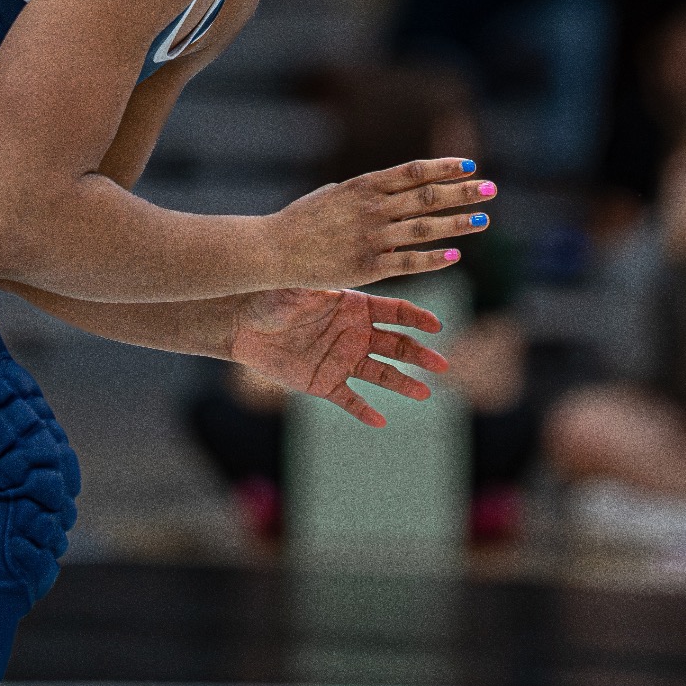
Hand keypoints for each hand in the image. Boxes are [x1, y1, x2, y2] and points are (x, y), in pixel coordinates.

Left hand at [229, 287, 448, 426]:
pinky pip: (349, 399)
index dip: (416, 318)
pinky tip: (381, 421)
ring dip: (403, 384)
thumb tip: (344, 264)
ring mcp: (342, 359)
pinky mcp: (325, 382)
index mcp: (354, 307)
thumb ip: (322, 281)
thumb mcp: (298, 286)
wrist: (243, 324)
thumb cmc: (270, 297)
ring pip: (381, 374)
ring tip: (425, 393)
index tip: (436, 325)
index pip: (394, 312)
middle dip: (420, 355)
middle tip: (442, 365)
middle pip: (396, 345)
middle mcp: (354, 334)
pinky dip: (364, 410)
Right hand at [263, 157, 494, 288]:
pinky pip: (409, 262)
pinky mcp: (368, 267)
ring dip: (458, 223)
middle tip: (491, 189)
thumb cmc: (299, 220)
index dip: (445, 168)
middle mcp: (374, 207)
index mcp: (365, 185)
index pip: (415, 171)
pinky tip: (455, 255)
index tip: (469, 166)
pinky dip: (434, 258)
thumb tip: (381, 186)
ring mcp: (373, 237)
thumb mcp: (332, 193)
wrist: (273, 249)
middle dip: (464, 192)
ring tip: (484, 220)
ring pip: (426, 228)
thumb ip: (360, 191)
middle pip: (429, 196)